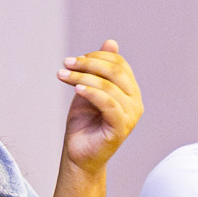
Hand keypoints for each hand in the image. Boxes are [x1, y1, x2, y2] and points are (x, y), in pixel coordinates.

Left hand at [57, 39, 141, 173]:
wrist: (78, 154)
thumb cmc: (84, 123)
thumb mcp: (88, 89)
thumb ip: (99, 69)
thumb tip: (111, 42)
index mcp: (130, 91)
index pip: (118, 64)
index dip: (96, 57)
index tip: (72, 60)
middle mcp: (135, 102)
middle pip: (115, 71)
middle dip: (88, 63)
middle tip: (66, 63)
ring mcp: (131, 116)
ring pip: (108, 86)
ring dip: (82, 76)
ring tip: (63, 75)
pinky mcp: (121, 128)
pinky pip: (108, 104)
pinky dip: (91, 93)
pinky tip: (76, 89)